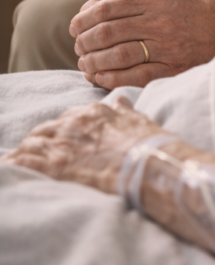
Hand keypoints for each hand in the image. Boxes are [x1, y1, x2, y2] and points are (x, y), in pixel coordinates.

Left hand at [2, 98, 164, 193]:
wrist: (149, 164)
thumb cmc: (149, 144)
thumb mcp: (138, 119)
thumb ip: (124, 109)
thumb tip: (120, 98)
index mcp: (92, 112)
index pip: (68, 119)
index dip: (62, 131)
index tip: (61, 140)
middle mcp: (73, 124)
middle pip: (46, 131)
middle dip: (41, 141)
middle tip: (39, 153)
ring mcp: (62, 144)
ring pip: (32, 144)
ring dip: (27, 153)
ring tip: (21, 161)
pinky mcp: (55, 166)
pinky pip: (25, 162)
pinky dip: (14, 163)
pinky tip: (8, 166)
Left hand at [70, 0, 214, 89]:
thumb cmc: (187, 1)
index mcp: (154, 0)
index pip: (108, 10)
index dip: (84, 19)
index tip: (74, 27)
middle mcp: (160, 23)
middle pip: (109, 33)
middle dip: (85, 41)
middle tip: (77, 46)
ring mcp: (167, 48)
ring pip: (119, 55)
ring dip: (94, 61)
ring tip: (84, 62)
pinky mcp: (173, 69)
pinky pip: (136, 75)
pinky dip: (113, 78)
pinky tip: (100, 77)